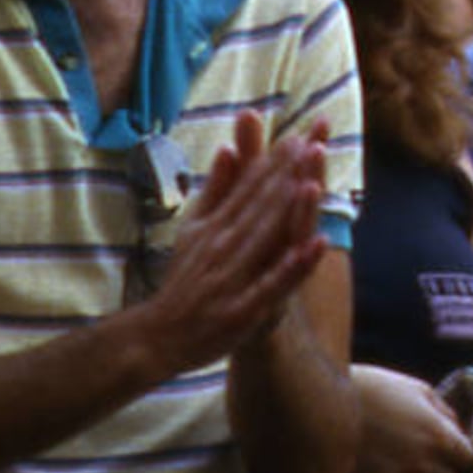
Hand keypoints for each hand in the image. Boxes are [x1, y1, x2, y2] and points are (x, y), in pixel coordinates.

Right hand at [139, 113, 327, 367]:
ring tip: (314, 181)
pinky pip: (272, 284)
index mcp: (215, 226)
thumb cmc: (183, 280)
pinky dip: (293, 265)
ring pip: (265, 239)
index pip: (247, 189)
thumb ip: (214, 191)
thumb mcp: (193, 229)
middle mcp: (223, 247)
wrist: (156, 337)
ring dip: (289, 211)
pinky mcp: (242, 309)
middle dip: (287, 175)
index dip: (273, 163)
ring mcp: (232, 278)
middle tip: (313, 142)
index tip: (299, 135)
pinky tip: (316, 246)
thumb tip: (227, 148)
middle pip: (259, 206)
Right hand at [351, 366, 472, 472]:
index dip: (459, 453)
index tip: (448, 449)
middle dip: (441, 470)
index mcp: (439, 436)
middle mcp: (425, 465)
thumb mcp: (418, 390)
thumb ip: (445, 413)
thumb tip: (461, 432)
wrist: (327, 405)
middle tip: (422, 458)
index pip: (469, 459)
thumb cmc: (376, 390)